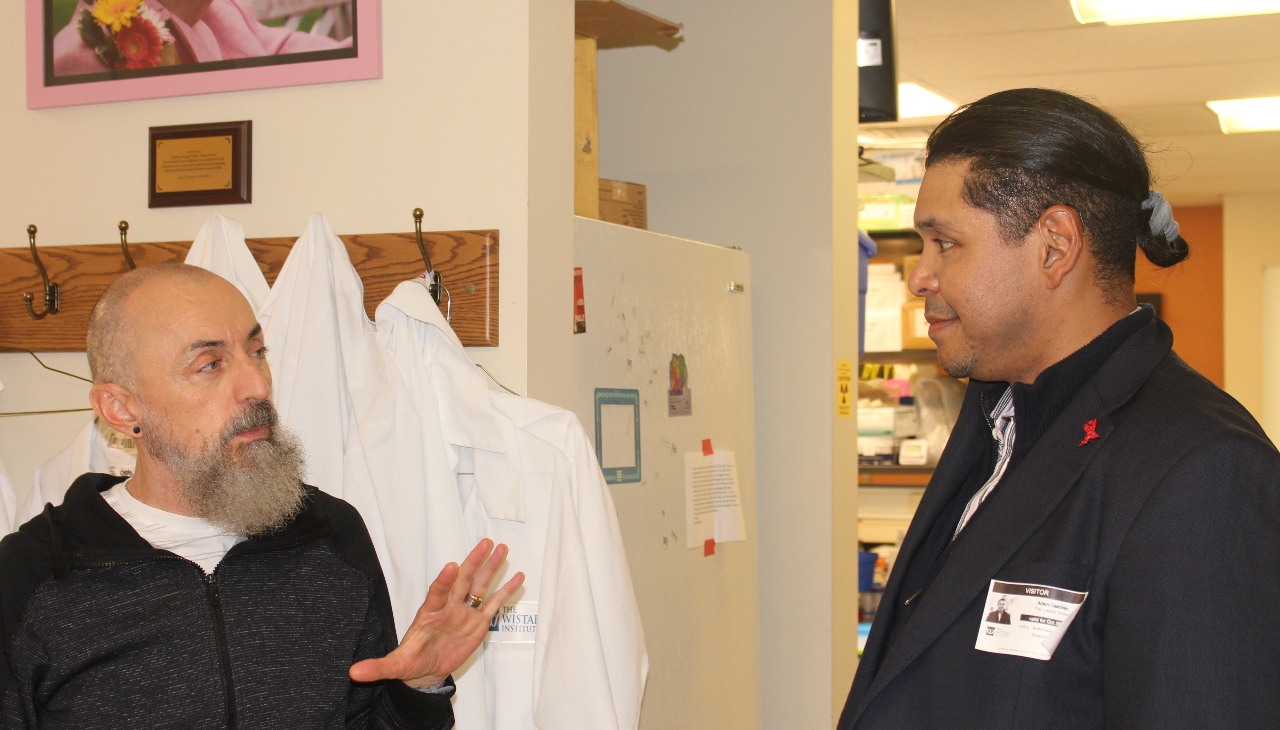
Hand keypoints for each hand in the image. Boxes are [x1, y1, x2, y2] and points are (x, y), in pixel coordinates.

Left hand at [349, 539, 524, 687]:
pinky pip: (494, 604)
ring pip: (480, 586)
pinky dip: (505, 591)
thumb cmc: (411, 662)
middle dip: (474, 562)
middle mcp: (450, 607)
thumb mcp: (395, 666)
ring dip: (491, 568)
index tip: (450, 566)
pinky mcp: (478, 622)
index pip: (438, 593)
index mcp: (430, 613)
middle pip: (463, 580)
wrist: (426, 670)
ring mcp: (465, 612)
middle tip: (485, 543)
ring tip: (502, 549)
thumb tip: (354, 673)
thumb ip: (378, 667)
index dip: (444, 581)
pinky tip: (517, 577)